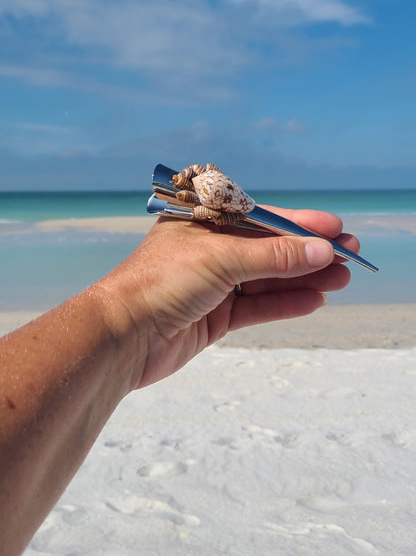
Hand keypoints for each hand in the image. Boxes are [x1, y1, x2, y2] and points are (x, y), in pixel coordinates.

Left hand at [99, 207, 358, 388]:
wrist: (121, 337)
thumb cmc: (161, 283)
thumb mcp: (222, 260)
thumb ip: (274, 257)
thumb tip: (321, 250)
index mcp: (203, 222)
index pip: (261, 219)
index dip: (300, 224)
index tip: (336, 228)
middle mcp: (208, 250)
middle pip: (268, 249)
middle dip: (308, 253)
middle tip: (349, 256)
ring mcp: (211, 285)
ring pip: (267, 279)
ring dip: (303, 279)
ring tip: (342, 279)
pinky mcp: (213, 317)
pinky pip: (256, 307)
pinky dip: (284, 303)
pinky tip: (314, 300)